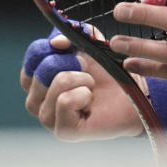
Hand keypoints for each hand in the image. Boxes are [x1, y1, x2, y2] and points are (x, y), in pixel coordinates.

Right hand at [19, 28, 145, 140]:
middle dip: (71, 63)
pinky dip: (83, 95)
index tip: (74, 51)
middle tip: (87, 71)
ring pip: (56, 83)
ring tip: (90, 87)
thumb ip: (71, 35)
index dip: (55, 48)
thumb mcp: (89, 44)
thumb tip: (55, 42)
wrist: (132, 94)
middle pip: (42, 69)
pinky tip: (90, 102)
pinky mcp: (63, 131)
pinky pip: (65, 101)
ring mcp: (48, 118)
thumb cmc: (107, 71)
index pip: (33, 56)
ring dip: (81, 78)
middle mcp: (37, 100)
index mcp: (38, 79)